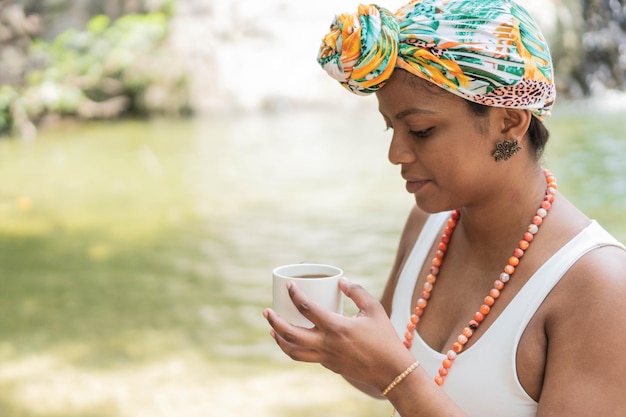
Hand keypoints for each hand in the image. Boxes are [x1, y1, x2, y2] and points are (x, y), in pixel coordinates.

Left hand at [263, 278, 414, 389]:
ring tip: (272, 329)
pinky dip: (295, 348)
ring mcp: (326, 357)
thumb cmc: (385, 338)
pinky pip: (306, 357)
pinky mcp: (329, 366)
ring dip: (279, 339)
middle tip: (268, 311)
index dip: (295, 294)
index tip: (289, 286)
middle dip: (274, 321)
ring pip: (293, 351)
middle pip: (290, 333)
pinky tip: (294, 341)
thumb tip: (340, 281)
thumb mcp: (374, 309)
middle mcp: (326, 344)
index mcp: (336, 327)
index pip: (307, 308)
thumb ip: (356, 292)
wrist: (391, 370)